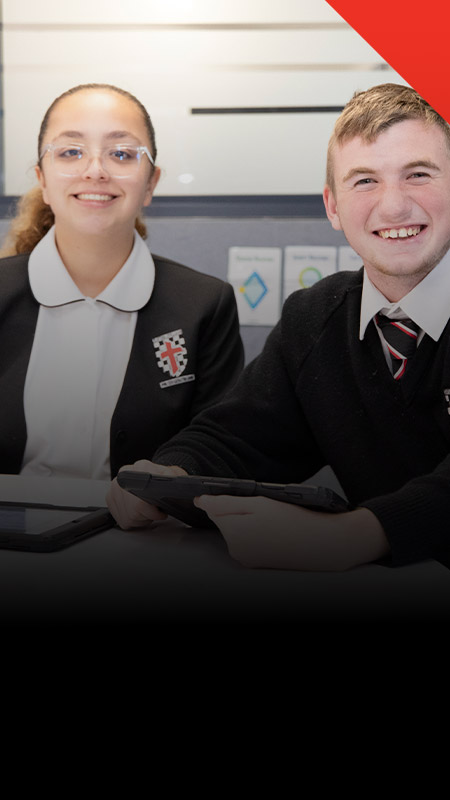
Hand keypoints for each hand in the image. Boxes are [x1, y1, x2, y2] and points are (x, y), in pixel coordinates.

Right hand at [107, 459, 186, 529]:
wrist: (155, 473)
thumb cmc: (165, 477)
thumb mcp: (176, 476)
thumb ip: (177, 481)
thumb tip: (178, 488)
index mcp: (141, 467)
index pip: (141, 503)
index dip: (153, 512)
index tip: (160, 512)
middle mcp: (123, 475)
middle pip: (133, 513)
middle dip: (148, 516)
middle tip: (155, 509)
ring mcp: (114, 486)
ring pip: (127, 518)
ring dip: (140, 519)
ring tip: (147, 509)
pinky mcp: (110, 497)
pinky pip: (121, 520)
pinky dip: (132, 520)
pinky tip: (138, 511)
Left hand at [194, 495, 389, 570]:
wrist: (322, 544)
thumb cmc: (293, 520)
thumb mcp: (259, 503)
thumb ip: (225, 502)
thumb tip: (200, 502)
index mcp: (232, 532)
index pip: (213, 508)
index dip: (227, 498)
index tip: (245, 498)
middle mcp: (234, 549)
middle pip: (225, 520)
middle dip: (239, 511)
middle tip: (267, 509)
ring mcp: (245, 558)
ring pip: (236, 530)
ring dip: (248, 522)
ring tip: (274, 521)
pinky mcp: (256, 563)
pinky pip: (248, 542)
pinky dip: (257, 534)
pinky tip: (275, 532)